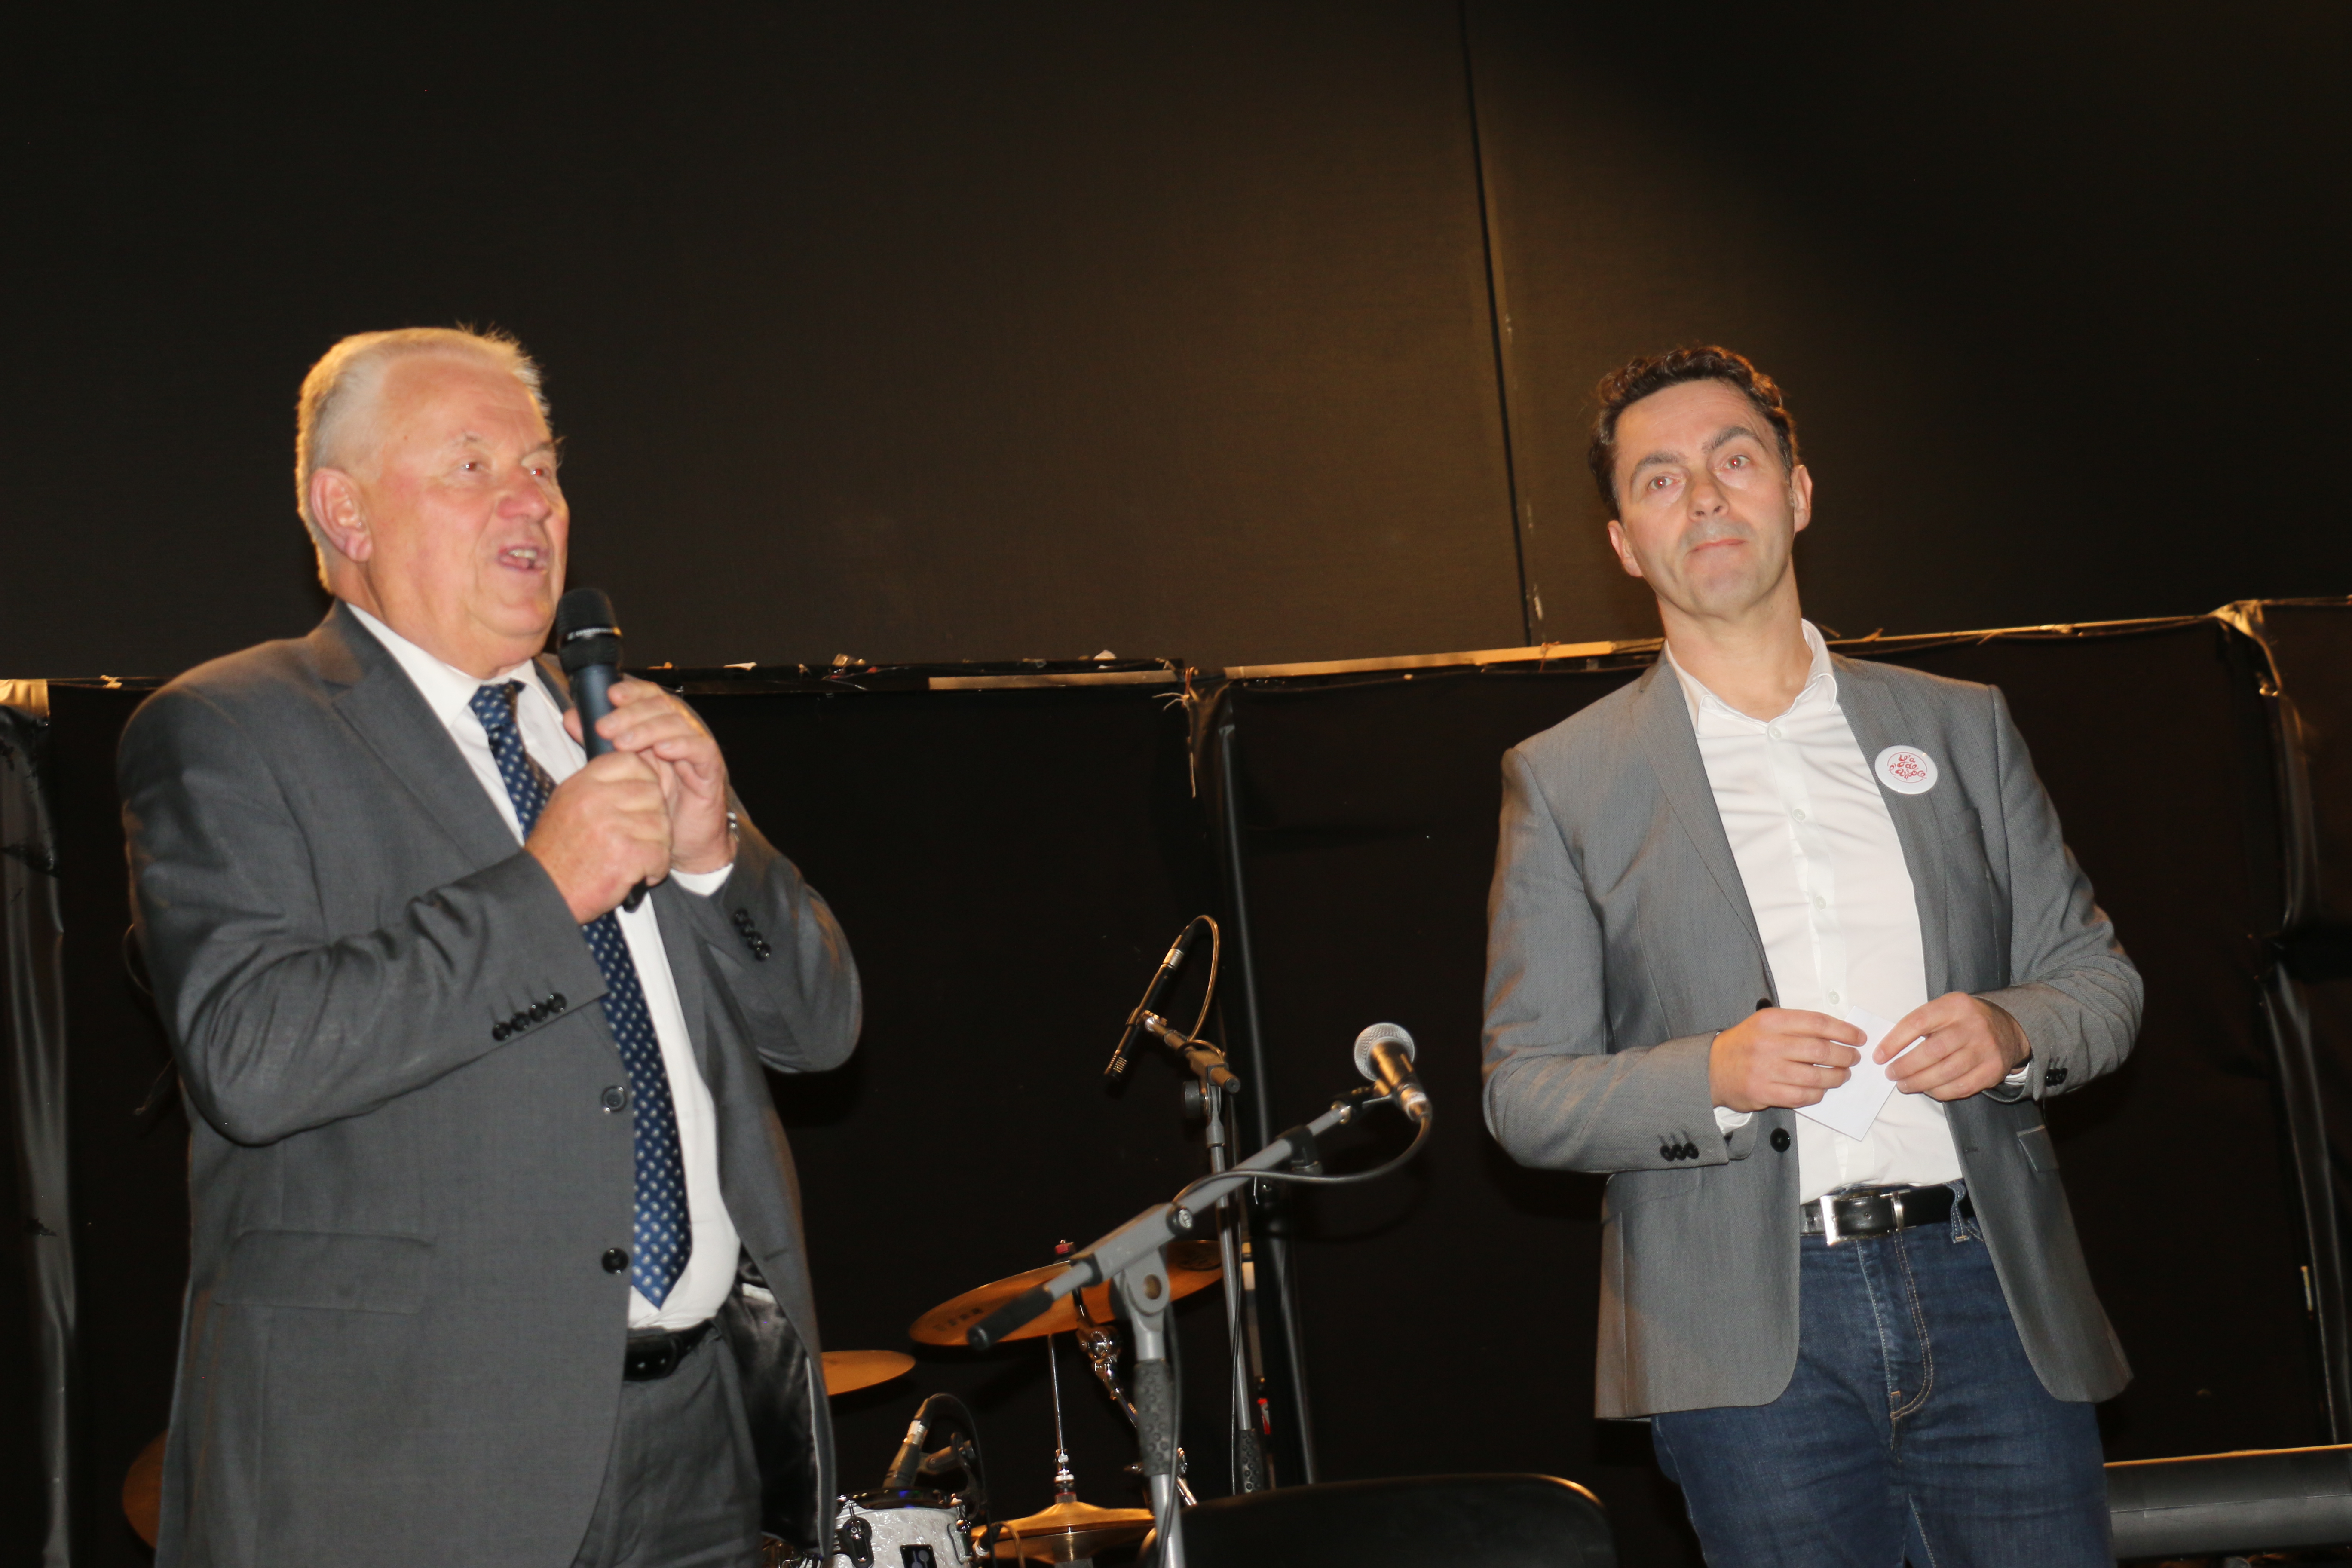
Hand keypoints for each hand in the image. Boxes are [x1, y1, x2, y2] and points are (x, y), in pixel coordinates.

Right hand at [527, 750, 672, 921]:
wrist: (545, 893)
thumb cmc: (558, 853)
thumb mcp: (567, 805)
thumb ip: (598, 786)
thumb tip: (636, 769)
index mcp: (582, 784)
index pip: (631, 761)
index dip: (646, 778)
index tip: (643, 798)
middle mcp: (596, 800)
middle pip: (654, 793)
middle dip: (655, 817)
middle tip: (641, 837)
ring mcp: (611, 826)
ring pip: (662, 824)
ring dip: (657, 845)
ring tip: (637, 858)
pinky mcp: (626, 855)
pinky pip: (661, 853)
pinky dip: (656, 868)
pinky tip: (639, 874)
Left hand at [564, 677, 733, 874]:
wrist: (682, 845)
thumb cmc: (653, 808)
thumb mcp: (620, 772)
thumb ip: (598, 743)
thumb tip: (572, 718)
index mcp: (657, 728)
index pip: (648, 697)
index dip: (632, 691)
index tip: (609, 696)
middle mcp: (679, 733)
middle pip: (661, 706)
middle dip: (631, 713)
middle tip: (605, 728)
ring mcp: (696, 750)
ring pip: (679, 723)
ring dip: (649, 728)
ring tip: (624, 742)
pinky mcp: (710, 770)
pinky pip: (701, 748)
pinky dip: (682, 745)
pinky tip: (662, 750)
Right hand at [1709, 1008, 1865, 1112]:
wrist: (1711, 1068)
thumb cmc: (1745, 1044)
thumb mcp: (1765, 1023)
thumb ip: (1796, 1025)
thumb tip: (1837, 1034)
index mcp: (1770, 1021)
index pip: (1817, 1023)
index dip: (1844, 1031)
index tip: (1859, 1038)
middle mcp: (1768, 1043)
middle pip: (1821, 1051)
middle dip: (1845, 1056)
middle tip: (1853, 1059)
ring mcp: (1766, 1070)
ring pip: (1815, 1076)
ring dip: (1836, 1077)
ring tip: (1842, 1076)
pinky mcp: (1764, 1092)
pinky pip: (1802, 1096)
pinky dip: (1817, 1094)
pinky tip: (1821, 1090)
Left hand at [1881, 992, 2028, 1100]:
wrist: (2007, 1029)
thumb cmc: (1963, 1020)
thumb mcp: (1945, 1009)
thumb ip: (1921, 1023)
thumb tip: (1888, 1050)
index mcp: (1955, 1006)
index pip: (1918, 1022)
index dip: (1895, 1041)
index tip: (1879, 1055)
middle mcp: (1972, 1026)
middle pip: (1932, 1051)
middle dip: (1906, 1066)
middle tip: (1890, 1073)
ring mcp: (1985, 1049)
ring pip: (1946, 1072)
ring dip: (1919, 1082)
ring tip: (1903, 1084)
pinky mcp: (1993, 1070)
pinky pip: (1961, 1087)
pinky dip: (1939, 1092)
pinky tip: (1927, 1090)